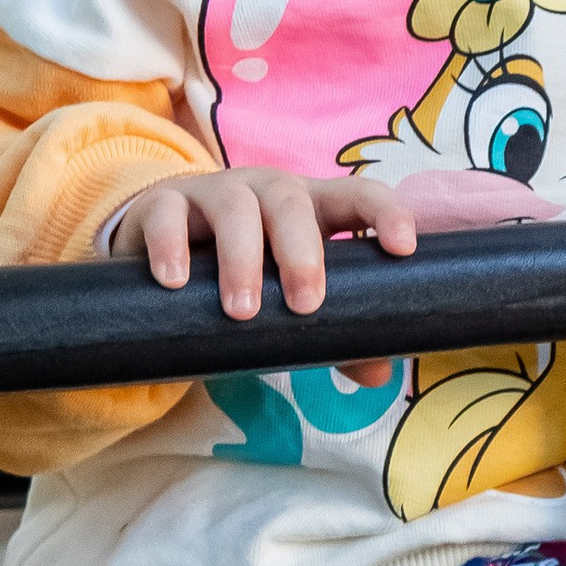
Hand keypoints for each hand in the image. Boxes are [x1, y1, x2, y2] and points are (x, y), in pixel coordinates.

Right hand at [115, 164, 556, 382]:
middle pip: (291, 202)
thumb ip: (334, 335)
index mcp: (312, 210)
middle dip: (301, 252)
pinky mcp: (162, 206)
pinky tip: (175, 282)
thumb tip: (378, 373)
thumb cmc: (247, 274)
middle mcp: (267, 192)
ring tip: (241, 312)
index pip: (358, 196)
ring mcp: (213, 193)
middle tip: (305, 305)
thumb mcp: (289, 298)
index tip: (403, 248)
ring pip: (234, 207)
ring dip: (241, 257)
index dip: (386, 213)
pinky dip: (171, 246)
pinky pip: (167, 215)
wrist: (162, 248)